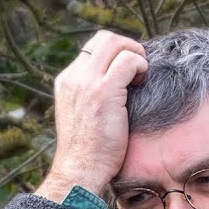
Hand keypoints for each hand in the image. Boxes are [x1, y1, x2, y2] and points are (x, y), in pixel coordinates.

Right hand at [35, 31, 147, 202]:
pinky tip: (141, 84)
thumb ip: (91, 95)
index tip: (127, 72)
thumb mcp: (83, 116)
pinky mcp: (104, 91)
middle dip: (128, 47)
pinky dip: (141, 66)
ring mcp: (87, 82)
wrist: (80, 171)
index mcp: (66, 81)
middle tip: (139, 69)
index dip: (115, 54)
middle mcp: (74, 77)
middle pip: (104, 37)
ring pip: (116, 43)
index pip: (93, 48)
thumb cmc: (88, 152)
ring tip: (140, 77)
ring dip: (136, 54)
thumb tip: (117, 84)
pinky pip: (129, 60)